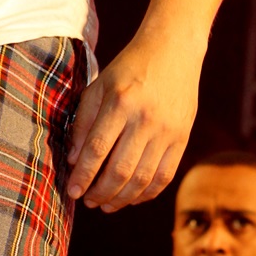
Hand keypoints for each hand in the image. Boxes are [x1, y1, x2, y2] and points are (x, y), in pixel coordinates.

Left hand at [65, 32, 201, 211]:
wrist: (173, 50)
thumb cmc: (129, 67)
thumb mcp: (99, 85)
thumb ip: (83, 121)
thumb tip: (74, 160)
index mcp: (120, 102)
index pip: (97, 149)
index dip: (83, 175)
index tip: (73, 191)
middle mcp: (145, 119)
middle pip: (120, 170)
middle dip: (100, 192)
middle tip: (88, 202)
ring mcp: (167, 131)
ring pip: (143, 179)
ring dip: (122, 199)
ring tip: (106, 205)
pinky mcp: (183, 138)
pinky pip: (165, 176)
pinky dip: (147, 193)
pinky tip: (132, 198)